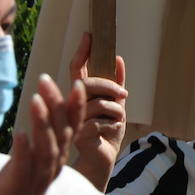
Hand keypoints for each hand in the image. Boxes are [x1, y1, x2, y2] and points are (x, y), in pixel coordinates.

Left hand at [0, 74, 83, 194]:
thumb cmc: (19, 187)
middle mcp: (52, 163)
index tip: (78, 82)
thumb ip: (43, 137)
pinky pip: (24, 166)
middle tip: (47, 80)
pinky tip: (20, 133)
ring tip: (36, 99)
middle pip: (61, 130)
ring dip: (42, 123)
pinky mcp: (19, 186)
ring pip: (46, 146)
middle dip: (57, 104)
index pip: (71, 125)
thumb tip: (46, 109)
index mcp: (57, 154)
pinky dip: (24, 150)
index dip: (75, 104)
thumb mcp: (35, 158)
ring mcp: (37, 175)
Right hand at [66, 32, 126, 176]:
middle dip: (108, 86)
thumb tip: (118, 59)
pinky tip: (112, 132)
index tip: (89, 35)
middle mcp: (70, 105)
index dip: (82, 52)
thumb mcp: (116, 105)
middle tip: (123, 93)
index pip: (77, 69)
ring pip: (97, 103)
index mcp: (79, 95)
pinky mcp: (79, 135)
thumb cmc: (107, 131)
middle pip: (86, 83)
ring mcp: (72, 119)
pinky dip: (113, 125)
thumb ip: (116, 85)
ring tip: (119, 119)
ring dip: (116, 110)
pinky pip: (100, 122)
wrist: (103, 159)